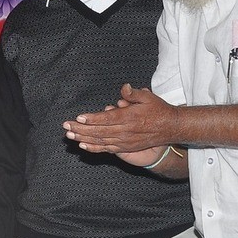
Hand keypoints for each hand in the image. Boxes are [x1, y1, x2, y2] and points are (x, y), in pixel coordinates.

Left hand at [62, 84, 177, 154]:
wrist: (171, 128)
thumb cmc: (158, 110)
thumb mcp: (148, 97)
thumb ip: (133, 93)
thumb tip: (124, 88)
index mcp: (129, 117)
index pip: (106, 119)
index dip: (91, 119)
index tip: (78, 118)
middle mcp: (125, 131)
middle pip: (99, 131)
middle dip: (80, 129)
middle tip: (65, 125)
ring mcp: (124, 141)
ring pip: (100, 141)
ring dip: (83, 138)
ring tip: (69, 135)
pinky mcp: (125, 147)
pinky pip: (106, 149)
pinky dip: (94, 148)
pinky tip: (82, 145)